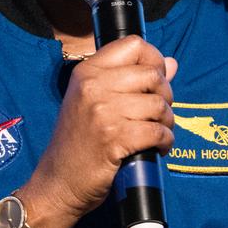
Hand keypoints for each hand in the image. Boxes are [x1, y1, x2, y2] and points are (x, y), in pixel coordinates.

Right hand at [22, 36, 176, 227]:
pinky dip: (165, 141)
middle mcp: (93, 86)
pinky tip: (157, 147)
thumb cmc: (78, 144)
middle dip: (166, 95)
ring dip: (167, 122)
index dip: (153, 59)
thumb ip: (131, 80)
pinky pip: (158, 131)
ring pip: (158, 105)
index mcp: (87, 72)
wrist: (57, 183)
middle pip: (152, 74)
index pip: (133, 44)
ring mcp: (102, 112)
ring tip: (157, 133)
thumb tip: (170, 63)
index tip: (155, 80)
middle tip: (159, 113)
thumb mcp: (94, 103)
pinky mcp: (114, 139)